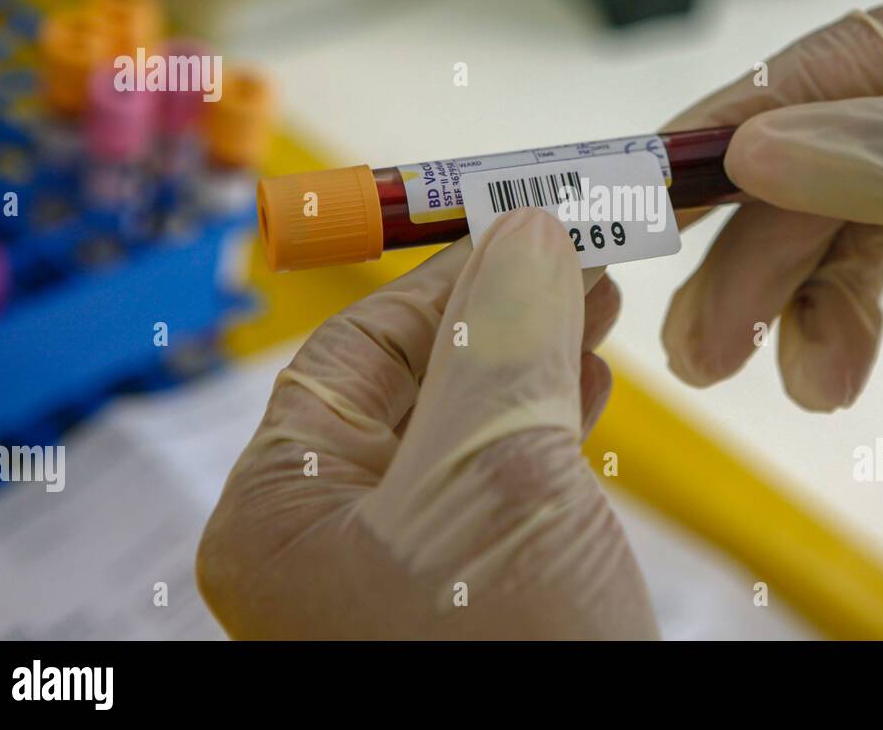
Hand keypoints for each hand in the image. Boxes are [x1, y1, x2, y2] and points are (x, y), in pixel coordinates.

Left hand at [198, 209, 657, 637]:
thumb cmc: (500, 660)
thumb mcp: (496, 476)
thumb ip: (500, 343)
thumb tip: (525, 231)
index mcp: (283, 516)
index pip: (356, 351)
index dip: (447, 279)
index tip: (525, 223)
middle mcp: (327, 543)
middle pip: (415, 384)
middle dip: (503, 311)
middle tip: (579, 250)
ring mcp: (399, 573)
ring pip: (465, 430)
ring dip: (535, 356)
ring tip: (599, 301)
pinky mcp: (469, 596)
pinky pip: (498, 484)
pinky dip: (546, 425)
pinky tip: (588, 383)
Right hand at [663, 0, 882, 411]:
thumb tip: (749, 150)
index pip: (815, 76)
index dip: (720, 143)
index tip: (643, 204)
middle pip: (809, 161)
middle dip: (756, 258)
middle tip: (705, 347)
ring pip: (828, 221)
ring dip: (796, 302)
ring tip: (792, 377)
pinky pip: (868, 260)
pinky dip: (841, 314)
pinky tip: (834, 364)